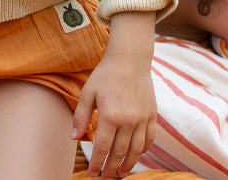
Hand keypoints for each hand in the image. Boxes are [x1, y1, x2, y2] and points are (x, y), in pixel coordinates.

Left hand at [72, 11, 156, 179]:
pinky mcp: (152, 115)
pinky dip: (143, 151)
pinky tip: (135, 155)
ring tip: (120, 173)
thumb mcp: (88, 92)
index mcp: (111, 115)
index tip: (92, 173)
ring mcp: (143, 118)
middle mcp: (129, 120)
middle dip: (111, 168)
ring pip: (136, 150)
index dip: (97, 163)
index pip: (103, 147)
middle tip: (105, 177)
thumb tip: (75, 138)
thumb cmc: (105, 75)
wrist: (130, 59)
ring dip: (128, 164)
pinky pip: (149, 139)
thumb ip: (81, 116)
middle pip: (120, 153)